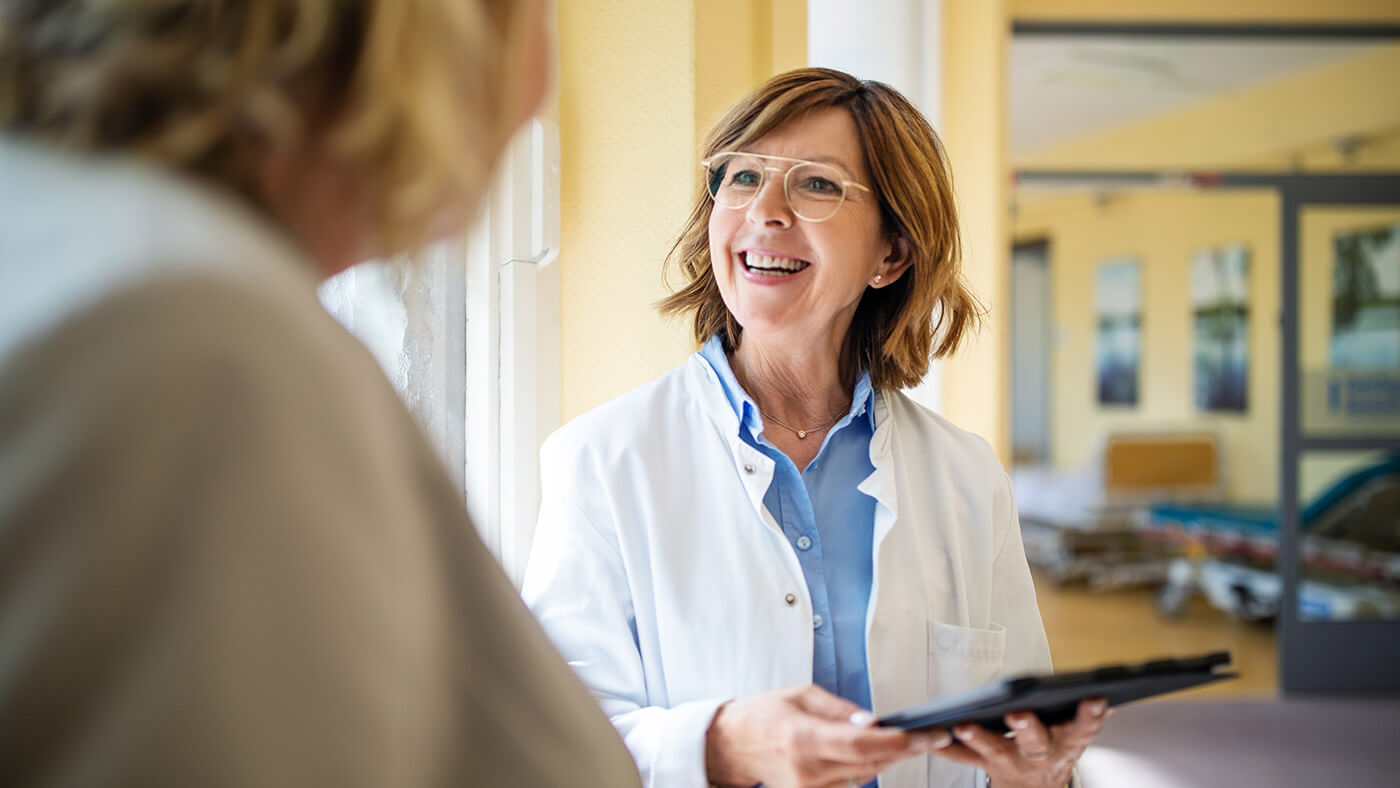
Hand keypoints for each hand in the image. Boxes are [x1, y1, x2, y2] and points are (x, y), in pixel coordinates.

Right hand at [705, 685, 950, 787]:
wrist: (732, 745)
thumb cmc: (762, 715)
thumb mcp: (802, 695)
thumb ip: (840, 709)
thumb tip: (873, 721)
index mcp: (803, 738)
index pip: (859, 745)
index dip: (895, 742)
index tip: (921, 735)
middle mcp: (808, 770)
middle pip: (870, 764)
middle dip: (904, 750)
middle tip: (929, 736)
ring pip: (866, 777)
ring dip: (887, 759)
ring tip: (902, 741)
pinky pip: (852, 785)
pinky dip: (867, 768)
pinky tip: (873, 753)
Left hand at [929, 697, 1108, 786]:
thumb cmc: (1052, 750)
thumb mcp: (1073, 735)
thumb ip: (1081, 716)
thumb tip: (1100, 693)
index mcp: (1067, 742)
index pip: (1083, 728)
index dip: (1089, 715)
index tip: (1094, 699)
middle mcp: (1039, 754)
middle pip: (1035, 740)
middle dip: (1026, 726)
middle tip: (1017, 713)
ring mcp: (1010, 761)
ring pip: (995, 748)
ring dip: (978, 738)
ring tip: (962, 725)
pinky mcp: (985, 764)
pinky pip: (963, 757)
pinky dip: (946, 747)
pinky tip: (933, 733)